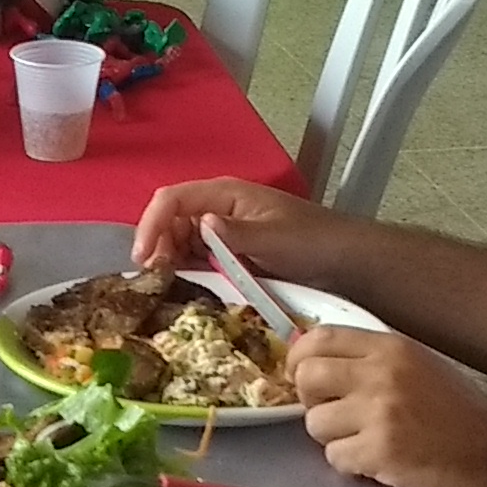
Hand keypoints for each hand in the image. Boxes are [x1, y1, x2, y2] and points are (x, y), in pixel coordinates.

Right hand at [128, 176, 347, 287]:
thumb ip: (236, 231)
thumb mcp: (274, 237)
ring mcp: (221, 234)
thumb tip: (200, 222)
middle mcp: (216, 210)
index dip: (150, 225)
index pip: (172, 200)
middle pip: (167, 222)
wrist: (344, 261)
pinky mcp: (226, 257)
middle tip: (150, 282)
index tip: (142, 259)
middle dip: (154, 247)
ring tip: (162, 289)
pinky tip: (180, 292)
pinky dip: (182, 275)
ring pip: (176, 244)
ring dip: (165, 263)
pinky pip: (194, 262)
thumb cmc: (313, 241)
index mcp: (225, 194)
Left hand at [292, 325, 486, 486]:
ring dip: (333, 439)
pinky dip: (350, 465)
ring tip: (364, 442)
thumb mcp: (418, 366)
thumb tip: (313, 362)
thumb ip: (370, 360)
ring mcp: (379, 413)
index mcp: (391, 347)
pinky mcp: (380, 451)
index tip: (303, 378)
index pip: (319, 338)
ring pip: (315, 423)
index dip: (300, 360)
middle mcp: (381, 373)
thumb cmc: (457, 412)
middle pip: (307, 377)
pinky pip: (335, 457)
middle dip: (311, 401)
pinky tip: (377, 462)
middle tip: (335, 415)